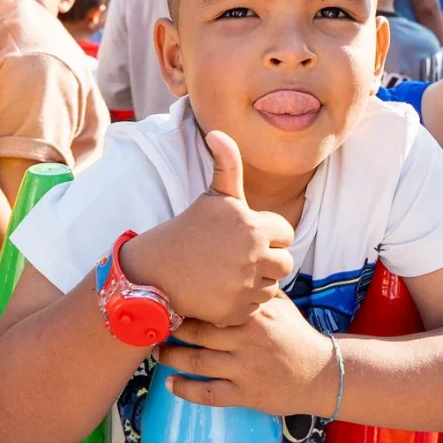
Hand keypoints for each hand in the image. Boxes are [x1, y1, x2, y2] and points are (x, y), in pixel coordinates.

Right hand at [122, 132, 295, 326]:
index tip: (245, 235)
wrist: (156, 271)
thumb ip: (227, 164)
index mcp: (254, 226)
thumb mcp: (213, 196)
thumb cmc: (189, 228)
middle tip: (239, 257)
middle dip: (267, 260)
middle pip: (285, 262)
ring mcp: (244, 286)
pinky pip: (255, 307)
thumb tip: (218, 131)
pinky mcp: (235, 311)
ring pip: (272, 286)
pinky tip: (222, 291)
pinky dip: (243, 302)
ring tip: (230, 273)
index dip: (268, 233)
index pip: (286, 233)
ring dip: (257, 281)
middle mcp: (253, 257)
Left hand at [158, 292, 335, 416]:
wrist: (320, 372)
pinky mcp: (246, 393)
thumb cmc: (296, 334)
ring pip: (198, 362)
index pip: (213, 303)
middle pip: (198, 332)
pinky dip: (186, 390)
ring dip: (172, 357)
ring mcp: (246, 368)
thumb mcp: (281, 305)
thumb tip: (230, 264)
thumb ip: (256, 290)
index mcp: (255, 313)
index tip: (167, 296)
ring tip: (157, 351)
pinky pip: (209, 393)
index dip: (187, 301)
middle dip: (172, 329)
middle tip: (155, 323)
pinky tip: (170, 384)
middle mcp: (248, 339)